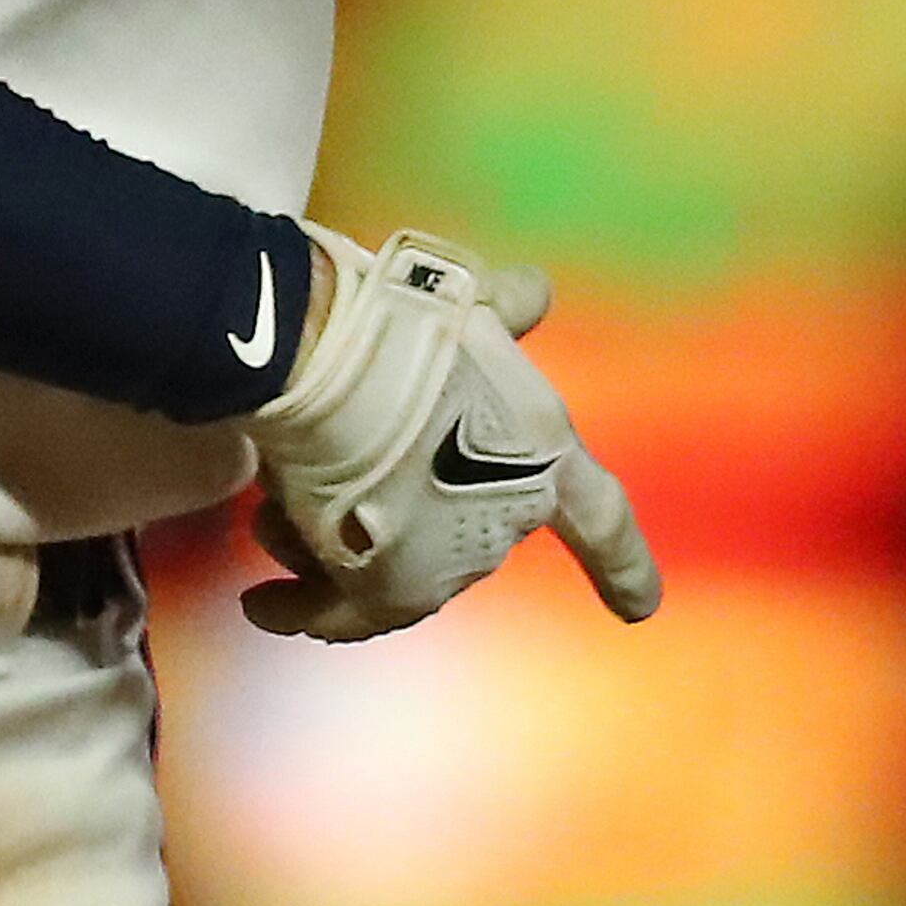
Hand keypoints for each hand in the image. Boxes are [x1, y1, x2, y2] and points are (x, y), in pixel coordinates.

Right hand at [245, 223, 658, 643]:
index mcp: (545, 457)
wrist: (339, 371)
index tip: (641, 609)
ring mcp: (448, 562)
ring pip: (388, 569)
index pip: (599, 518)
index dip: (622, 564)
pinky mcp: (382, 589)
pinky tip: (263, 604)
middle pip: (458, 541)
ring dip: (332, 544)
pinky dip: (300, 609)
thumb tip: (531, 292)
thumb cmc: (410, 331)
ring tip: (282, 508)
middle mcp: (507, 521)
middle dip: (394, 517)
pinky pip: (340, 613)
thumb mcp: (466, 307)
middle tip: (335, 480)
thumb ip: (503, 307)